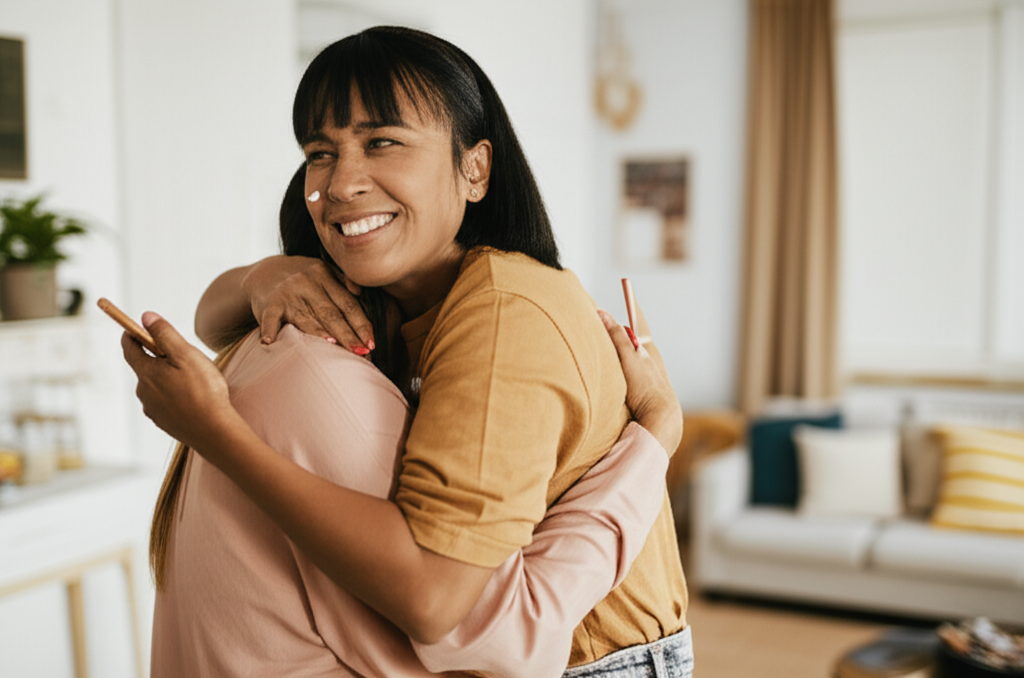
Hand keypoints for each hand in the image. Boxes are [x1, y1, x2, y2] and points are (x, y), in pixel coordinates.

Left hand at [121, 312, 242, 453]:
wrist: (213, 431)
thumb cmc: (203, 390)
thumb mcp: (186, 354)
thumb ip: (165, 334)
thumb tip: (145, 317)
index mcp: (146, 373)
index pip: (129, 348)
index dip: (130, 335)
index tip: (132, 327)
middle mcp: (144, 392)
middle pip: (145, 367)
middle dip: (158, 358)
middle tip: (183, 355)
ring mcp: (153, 409)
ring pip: (156, 385)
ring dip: (168, 378)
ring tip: (194, 380)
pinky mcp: (163, 422)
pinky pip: (165, 402)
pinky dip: (174, 395)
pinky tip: (193, 398)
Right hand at [243, 255, 374, 352]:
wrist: (265, 272)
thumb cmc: (304, 280)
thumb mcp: (324, 272)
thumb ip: (343, 281)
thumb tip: (362, 293)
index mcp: (325, 275)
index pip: (348, 304)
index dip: (361, 324)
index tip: (371, 343)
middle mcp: (308, 283)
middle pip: (331, 313)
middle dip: (347, 334)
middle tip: (361, 352)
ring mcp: (288, 293)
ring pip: (306, 318)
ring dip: (317, 332)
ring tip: (331, 344)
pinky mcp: (269, 303)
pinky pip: (270, 318)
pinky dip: (269, 329)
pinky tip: (269, 342)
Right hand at [599, 306, 682, 456]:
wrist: (660, 422)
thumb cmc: (647, 388)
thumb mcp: (629, 359)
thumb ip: (616, 336)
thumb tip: (602, 313)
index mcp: (648, 349)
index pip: (638, 320)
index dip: (631, 305)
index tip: (627, 289)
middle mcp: (648, 360)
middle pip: (631, 338)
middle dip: (619, 329)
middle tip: (602, 319)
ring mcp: (645, 376)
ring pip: (628, 357)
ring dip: (616, 351)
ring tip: (600, 347)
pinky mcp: (640, 391)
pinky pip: (625, 372)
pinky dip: (616, 368)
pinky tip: (608, 375)